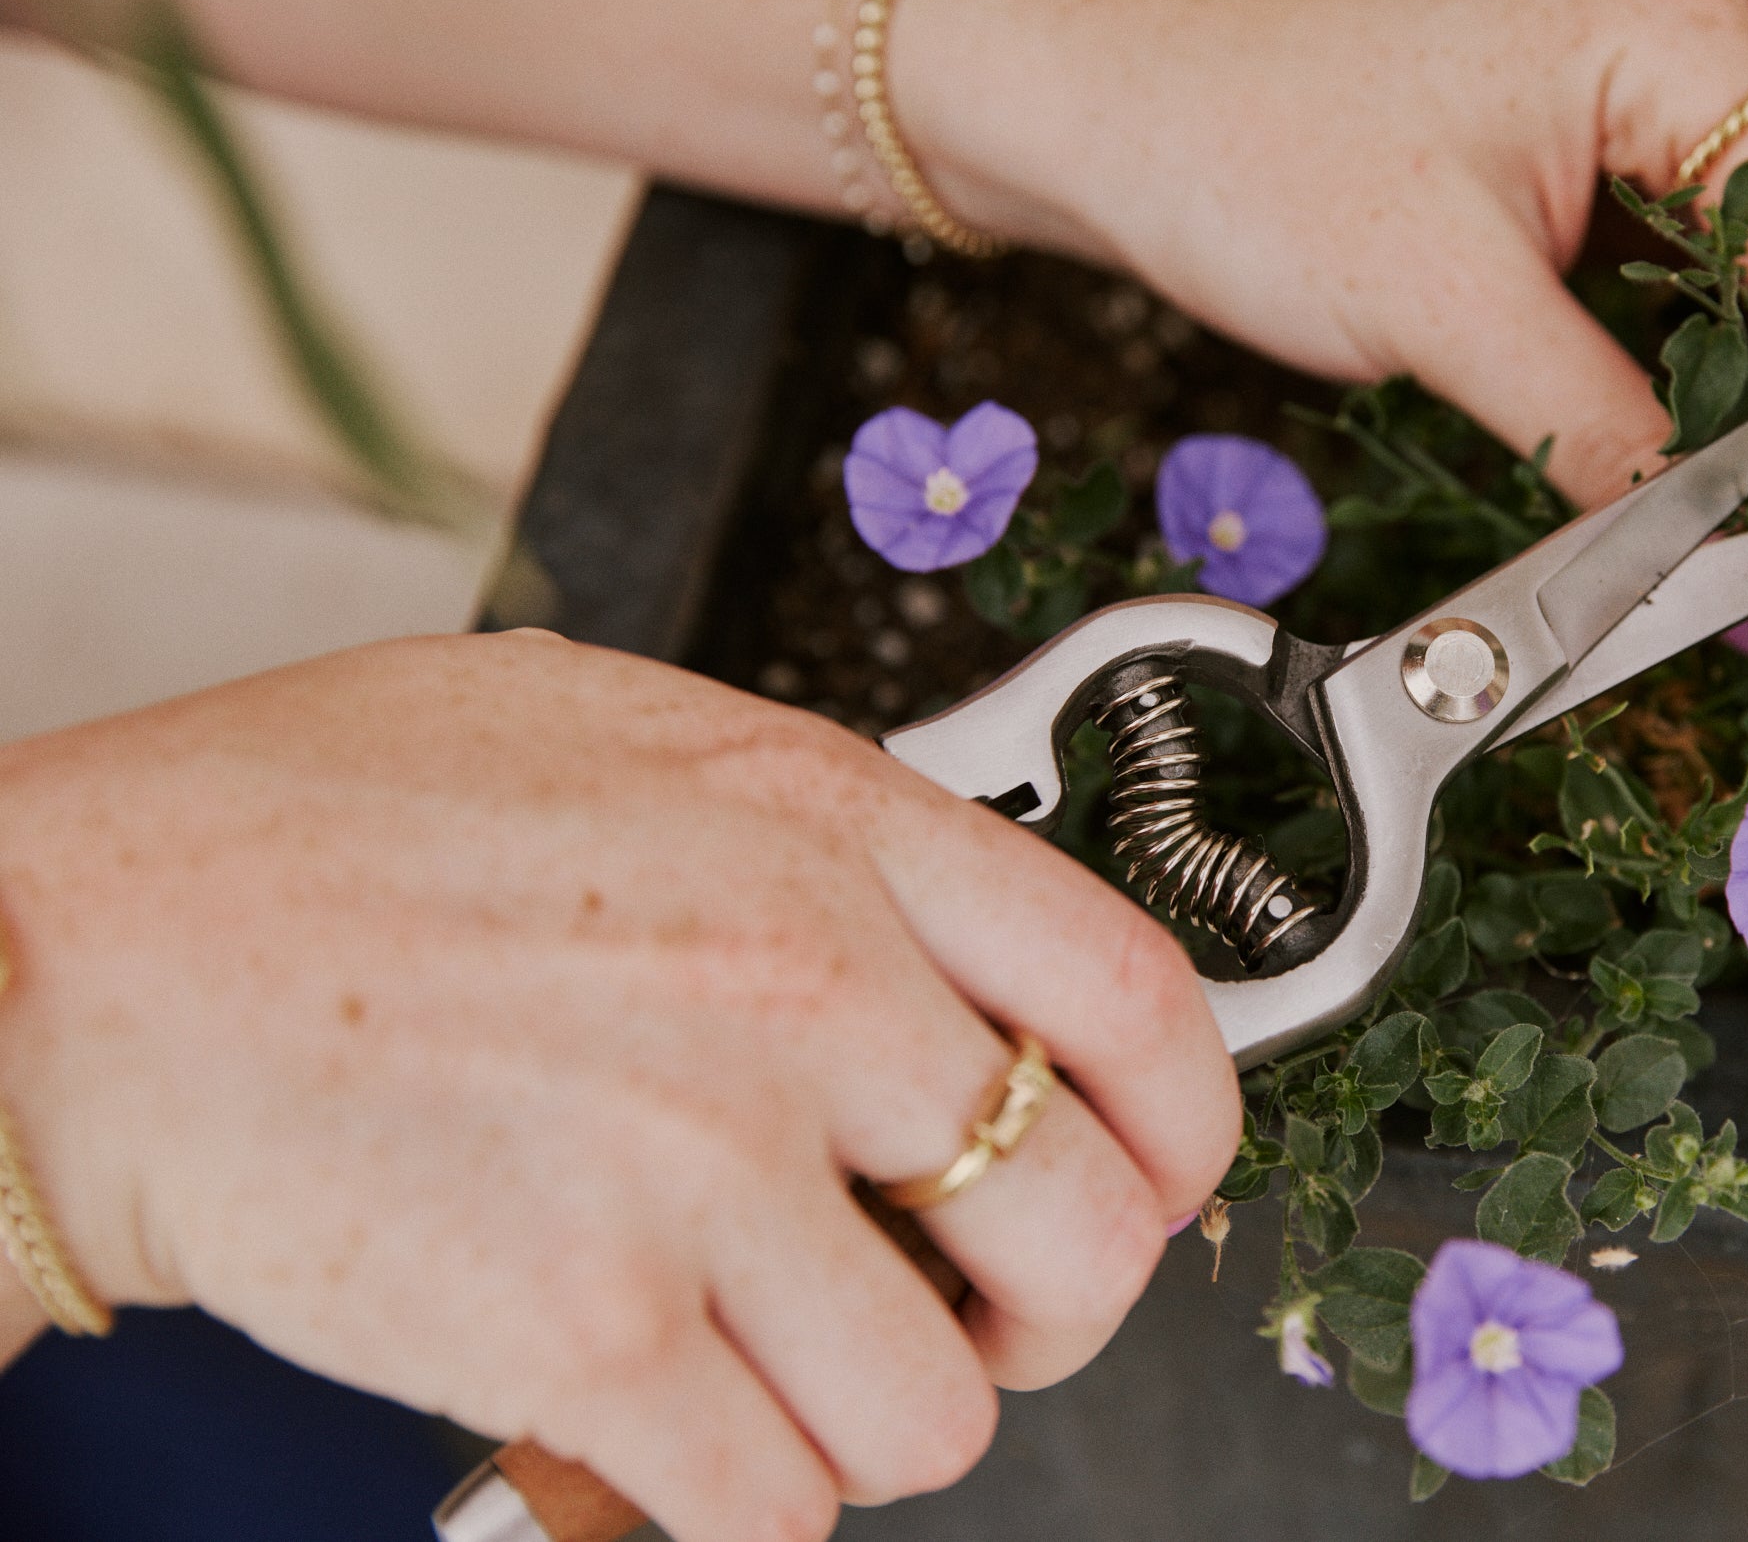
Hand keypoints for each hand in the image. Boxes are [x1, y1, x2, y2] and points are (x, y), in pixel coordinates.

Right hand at [0, 632, 1236, 1541]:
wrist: (75, 957)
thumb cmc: (313, 833)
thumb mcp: (613, 735)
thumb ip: (815, 836)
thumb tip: (947, 953)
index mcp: (832, 825)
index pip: (1140, 1001)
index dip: (1184, 1132)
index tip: (1146, 1182)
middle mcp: (804, 987)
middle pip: (1087, 1241)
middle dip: (1030, 1318)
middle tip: (937, 1308)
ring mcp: (704, 1162)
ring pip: (934, 1413)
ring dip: (852, 1420)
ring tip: (747, 1358)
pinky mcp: (587, 1329)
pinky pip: (774, 1508)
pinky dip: (728, 1506)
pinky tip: (648, 1431)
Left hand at [901, 0, 1747, 504]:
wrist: (1112, 120)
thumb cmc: (1251, 158)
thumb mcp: (1444, 310)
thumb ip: (1606, 428)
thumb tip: (1722, 544)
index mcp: (1676, 40)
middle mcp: (1677, 57)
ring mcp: (1627, 113)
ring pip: (1735, 293)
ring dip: (1737, 410)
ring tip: (1746, 541)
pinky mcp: (1572, 170)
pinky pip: (1660, 289)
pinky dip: (1666, 380)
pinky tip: (1670, 469)